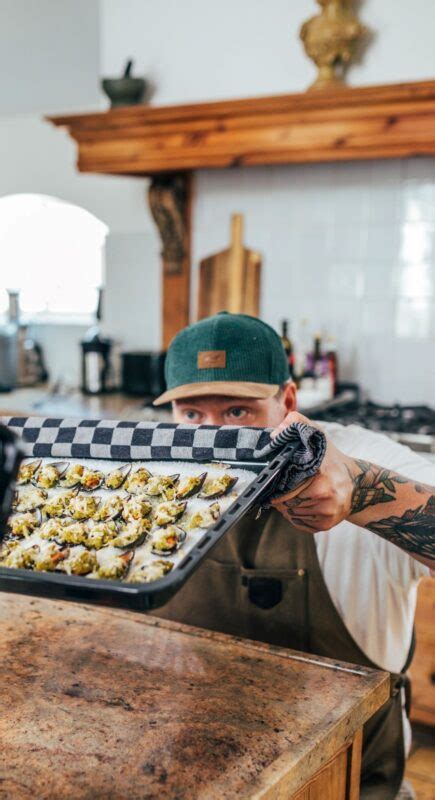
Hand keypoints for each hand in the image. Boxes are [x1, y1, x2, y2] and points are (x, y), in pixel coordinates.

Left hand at [270, 411, 353, 531]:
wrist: (356, 483)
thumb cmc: (330, 459)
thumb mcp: (317, 435)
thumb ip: (296, 423)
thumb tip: (276, 434)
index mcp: (320, 475)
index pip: (284, 486)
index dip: (276, 484)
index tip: (275, 479)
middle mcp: (326, 496)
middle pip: (285, 502)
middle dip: (280, 496)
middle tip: (285, 486)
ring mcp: (327, 512)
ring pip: (290, 514)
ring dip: (287, 506)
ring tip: (296, 494)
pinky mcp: (326, 525)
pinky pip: (299, 524)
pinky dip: (296, 516)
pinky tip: (304, 504)